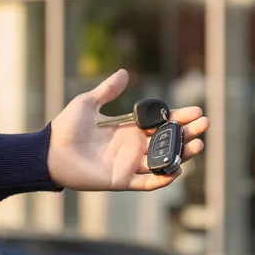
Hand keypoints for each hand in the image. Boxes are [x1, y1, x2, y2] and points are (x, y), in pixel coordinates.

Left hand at [47, 69, 208, 191]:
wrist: (50, 151)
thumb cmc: (66, 127)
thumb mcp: (88, 103)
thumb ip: (107, 90)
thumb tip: (124, 72)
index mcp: (128, 129)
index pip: (161, 123)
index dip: (179, 118)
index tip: (197, 111)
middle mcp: (132, 147)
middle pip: (167, 142)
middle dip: (187, 134)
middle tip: (204, 125)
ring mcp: (128, 164)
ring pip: (162, 161)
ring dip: (181, 155)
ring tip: (197, 144)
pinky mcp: (121, 180)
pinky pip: (146, 182)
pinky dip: (162, 179)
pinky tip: (176, 170)